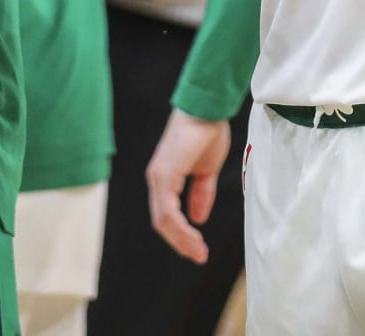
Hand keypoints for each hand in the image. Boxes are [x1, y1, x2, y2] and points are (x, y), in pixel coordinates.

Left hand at [146, 108, 231, 262]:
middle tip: (199, 256)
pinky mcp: (164, 175)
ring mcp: (158, 177)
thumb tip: (198, 217)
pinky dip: (179, 226)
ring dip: (181, 239)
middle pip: (162, 221)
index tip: (198, 249)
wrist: (207, 108)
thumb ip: (201, 193)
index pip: (167, 214)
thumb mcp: (206, 170)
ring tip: (198, 252)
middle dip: (181, 242)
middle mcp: (157, 179)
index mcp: (166, 178)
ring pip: (163, 219)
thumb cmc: (207, 132)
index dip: (181, 234)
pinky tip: (193, 234)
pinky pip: (167, 209)